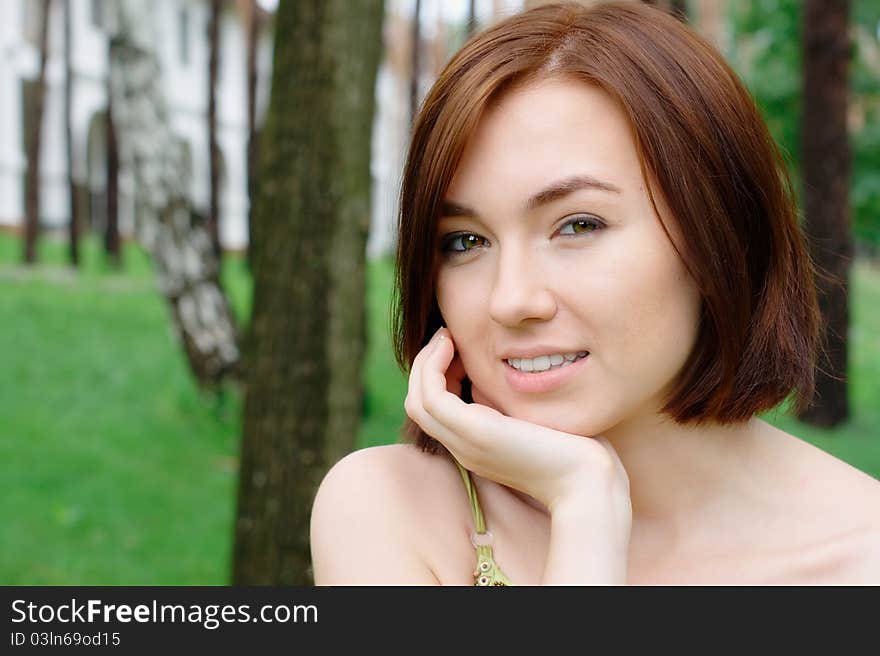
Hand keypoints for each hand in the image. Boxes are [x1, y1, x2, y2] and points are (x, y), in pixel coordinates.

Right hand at [405, 328, 630, 522]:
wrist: (587, 481)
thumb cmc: (576, 451)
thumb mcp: (536, 420)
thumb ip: (516, 403)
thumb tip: (512, 370)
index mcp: (476, 447)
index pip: (435, 412)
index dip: (440, 377)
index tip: (460, 351)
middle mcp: (464, 448)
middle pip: (418, 405)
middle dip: (426, 366)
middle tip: (446, 337)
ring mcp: (465, 442)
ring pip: (417, 401)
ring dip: (426, 363)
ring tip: (445, 337)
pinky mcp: (473, 431)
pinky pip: (431, 396)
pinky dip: (433, 366)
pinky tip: (452, 345)